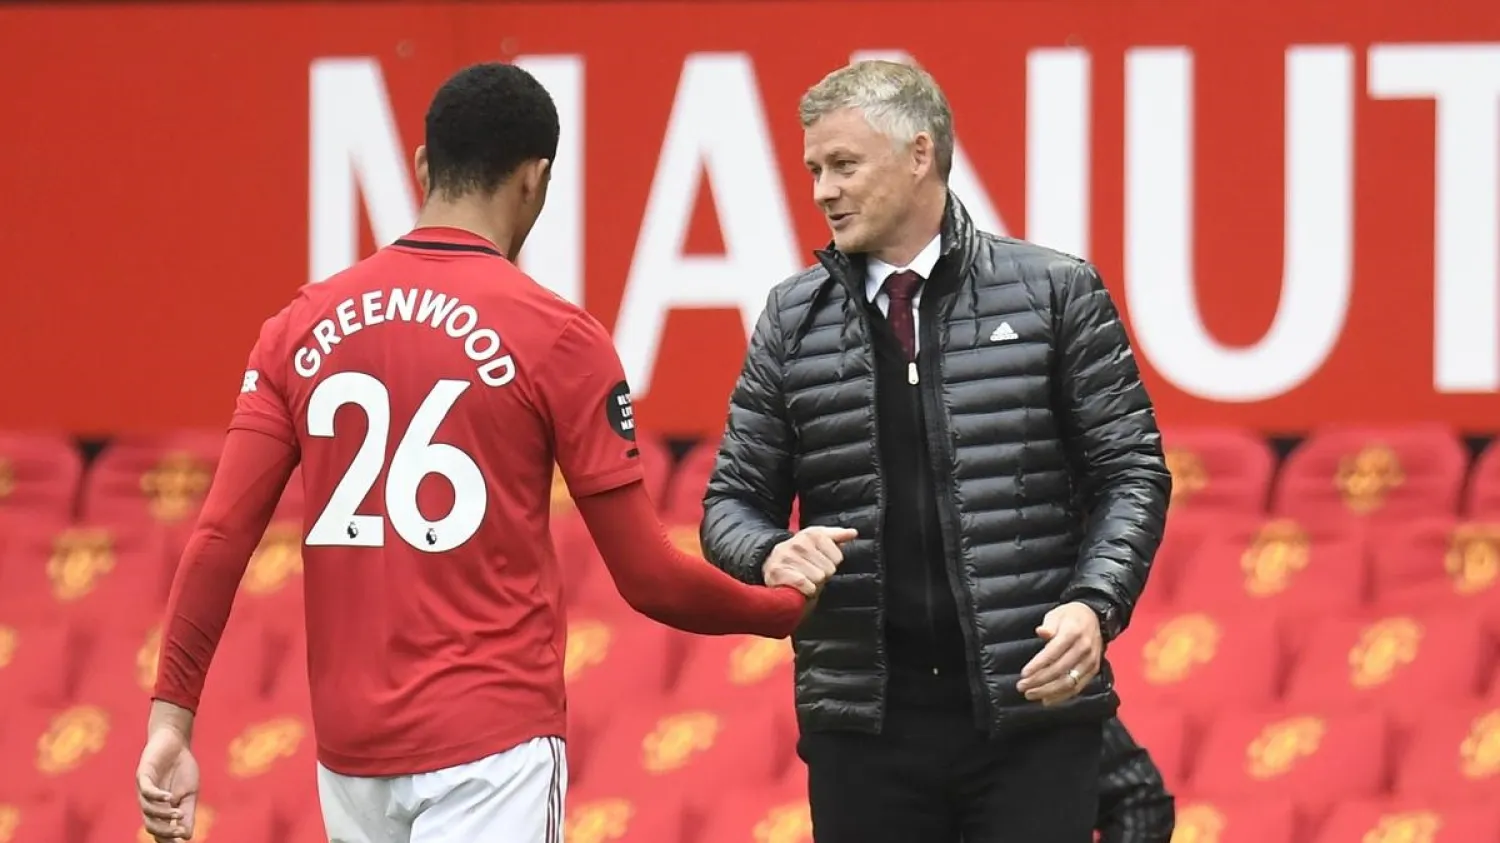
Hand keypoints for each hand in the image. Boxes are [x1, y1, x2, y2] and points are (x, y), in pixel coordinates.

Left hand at [136, 726, 199, 840]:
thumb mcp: (189, 794)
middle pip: (151, 826)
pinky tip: (170, 797)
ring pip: (148, 810)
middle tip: (180, 833)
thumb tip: (187, 837)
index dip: (170, 839)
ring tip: (179, 814)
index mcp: (160, 810)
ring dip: (163, 815)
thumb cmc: (182, 769)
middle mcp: (149, 803)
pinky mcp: (143, 775)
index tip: (183, 841)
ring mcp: (145, 790)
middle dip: (165, 833)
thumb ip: (188, 814)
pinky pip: (147, 790)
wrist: (176, 742)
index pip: (160, 831)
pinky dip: (157, 796)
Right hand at [763, 526, 857, 597]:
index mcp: (812, 534)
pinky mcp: (778, 571)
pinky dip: (806, 590)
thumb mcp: (819, 541)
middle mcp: (799, 542)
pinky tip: (800, 587)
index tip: (820, 562)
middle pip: (829, 569)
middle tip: (811, 572)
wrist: (772, 563)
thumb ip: (837, 536)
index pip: (838, 557)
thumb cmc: (802, 554)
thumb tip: (853, 533)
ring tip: (805, 578)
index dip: (831, 564)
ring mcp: (787, 556)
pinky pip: (805, 585)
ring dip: (813, 583)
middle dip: (822, 575)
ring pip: (818, 578)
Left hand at [1017, 602, 1102, 705]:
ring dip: (1048, 691)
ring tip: (1030, 694)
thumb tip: (1041, 632)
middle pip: (1060, 670)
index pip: (1053, 652)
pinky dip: (1062, 696)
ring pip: (1069, 682)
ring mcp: (1090, 661)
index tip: (1023, 674)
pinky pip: (1078, 687)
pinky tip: (1047, 700)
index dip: (1038, 665)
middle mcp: (1084, 649)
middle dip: (1039, 681)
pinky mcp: (1093, 670)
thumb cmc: (1070, 616)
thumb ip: (1049, 625)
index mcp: (1073, 633)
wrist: (1095, 617)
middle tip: (1021, 686)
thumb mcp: (1057, 614)